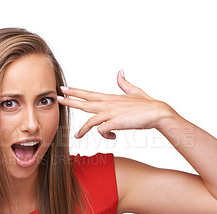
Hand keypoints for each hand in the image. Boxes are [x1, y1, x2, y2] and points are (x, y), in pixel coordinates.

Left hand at [57, 70, 174, 138]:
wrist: (158, 113)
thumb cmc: (147, 105)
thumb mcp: (134, 91)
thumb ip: (124, 83)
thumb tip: (119, 72)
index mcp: (111, 98)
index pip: (90, 94)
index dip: (76, 92)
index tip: (65, 89)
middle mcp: (109, 104)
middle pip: (85, 103)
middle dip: (71, 100)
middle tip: (58, 98)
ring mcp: (112, 113)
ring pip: (91, 121)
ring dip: (83, 129)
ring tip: (76, 136)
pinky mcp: (116, 122)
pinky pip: (103, 131)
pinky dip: (105, 136)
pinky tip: (112, 137)